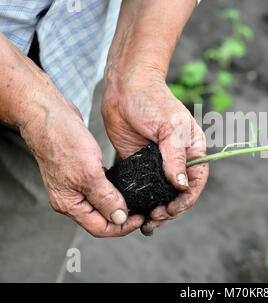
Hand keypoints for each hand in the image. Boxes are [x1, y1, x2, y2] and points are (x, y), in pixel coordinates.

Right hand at [20, 72, 143, 236]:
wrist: (48, 114)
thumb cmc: (63, 141)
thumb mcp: (90, 173)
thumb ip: (105, 198)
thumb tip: (120, 218)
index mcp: (69, 204)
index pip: (100, 228)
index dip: (123, 226)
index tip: (141, 217)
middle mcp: (70, 198)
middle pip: (101, 219)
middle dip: (123, 217)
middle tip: (143, 210)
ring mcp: (74, 185)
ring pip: (101, 203)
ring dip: (119, 204)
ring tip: (138, 199)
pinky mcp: (80, 171)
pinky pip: (100, 188)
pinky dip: (113, 189)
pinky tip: (126, 184)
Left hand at [102, 65, 208, 235]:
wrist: (124, 87)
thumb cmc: (152, 100)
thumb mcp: (169, 128)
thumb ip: (175, 157)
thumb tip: (182, 185)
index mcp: (192, 149)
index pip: (196, 180)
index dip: (187, 198)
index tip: (172, 209)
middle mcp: (177, 158)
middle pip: (179, 192)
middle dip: (171, 209)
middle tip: (156, 218)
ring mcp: (157, 162)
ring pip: (161, 193)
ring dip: (157, 209)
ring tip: (147, 222)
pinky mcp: (139, 162)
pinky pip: (142, 186)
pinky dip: (140, 200)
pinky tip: (135, 209)